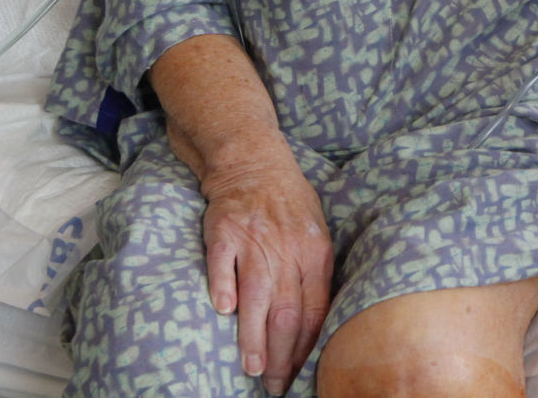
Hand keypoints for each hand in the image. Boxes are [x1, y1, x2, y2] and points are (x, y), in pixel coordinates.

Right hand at [172, 122, 333, 394]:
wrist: (253, 161)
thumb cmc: (288, 204)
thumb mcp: (315, 234)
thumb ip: (314, 276)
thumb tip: (313, 327)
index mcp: (315, 254)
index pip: (314, 311)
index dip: (305, 348)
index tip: (297, 376)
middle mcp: (288, 250)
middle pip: (287, 312)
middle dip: (282, 355)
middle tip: (274, 385)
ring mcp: (255, 240)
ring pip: (257, 296)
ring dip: (253, 336)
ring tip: (252, 368)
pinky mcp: (225, 230)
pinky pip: (222, 265)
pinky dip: (222, 288)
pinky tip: (222, 312)